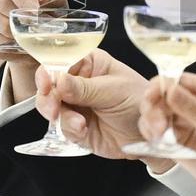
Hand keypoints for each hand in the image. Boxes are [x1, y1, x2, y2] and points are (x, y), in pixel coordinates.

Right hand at [0, 0, 66, 98]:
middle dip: (24, 18)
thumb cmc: (39, 0)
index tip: (34, 9)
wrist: (27, 18)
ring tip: (31, 32)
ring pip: (1, 25)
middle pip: (2, 3)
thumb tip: (43, 4)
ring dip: (20, 33)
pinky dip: (11, 46)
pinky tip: (20, 40)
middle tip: (39, 25)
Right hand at [36, 49, 170, 168]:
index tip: (45, 83)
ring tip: (79, 124)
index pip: (59, 62)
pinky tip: (83, 130)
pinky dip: (69, 129)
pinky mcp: (75, 126)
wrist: (150, 134)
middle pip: (49, 86)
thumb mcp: (113, 90)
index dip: (48, 72)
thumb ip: (84, 88)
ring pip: (51, 108)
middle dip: (48, 99)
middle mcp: (78, 82)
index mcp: (88, 64)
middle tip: (54, 110)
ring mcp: (75, 105)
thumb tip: (58, 80)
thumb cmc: (139, 101)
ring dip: (61, 117)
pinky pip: (62, 127)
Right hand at [138, 73, 195, 191]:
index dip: (160, 86)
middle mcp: (191, 103)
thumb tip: (169, 88)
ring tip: (160, 137)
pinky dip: (151, 136)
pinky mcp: (174, 140)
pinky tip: (159, 144)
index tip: (151, 98)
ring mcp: (181, 121)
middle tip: (158, 126)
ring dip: (151, 123)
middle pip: (160, 96)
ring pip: (154, 114)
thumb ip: (189, 106)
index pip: (176, 79)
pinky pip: (154, 132)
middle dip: (153, 109)